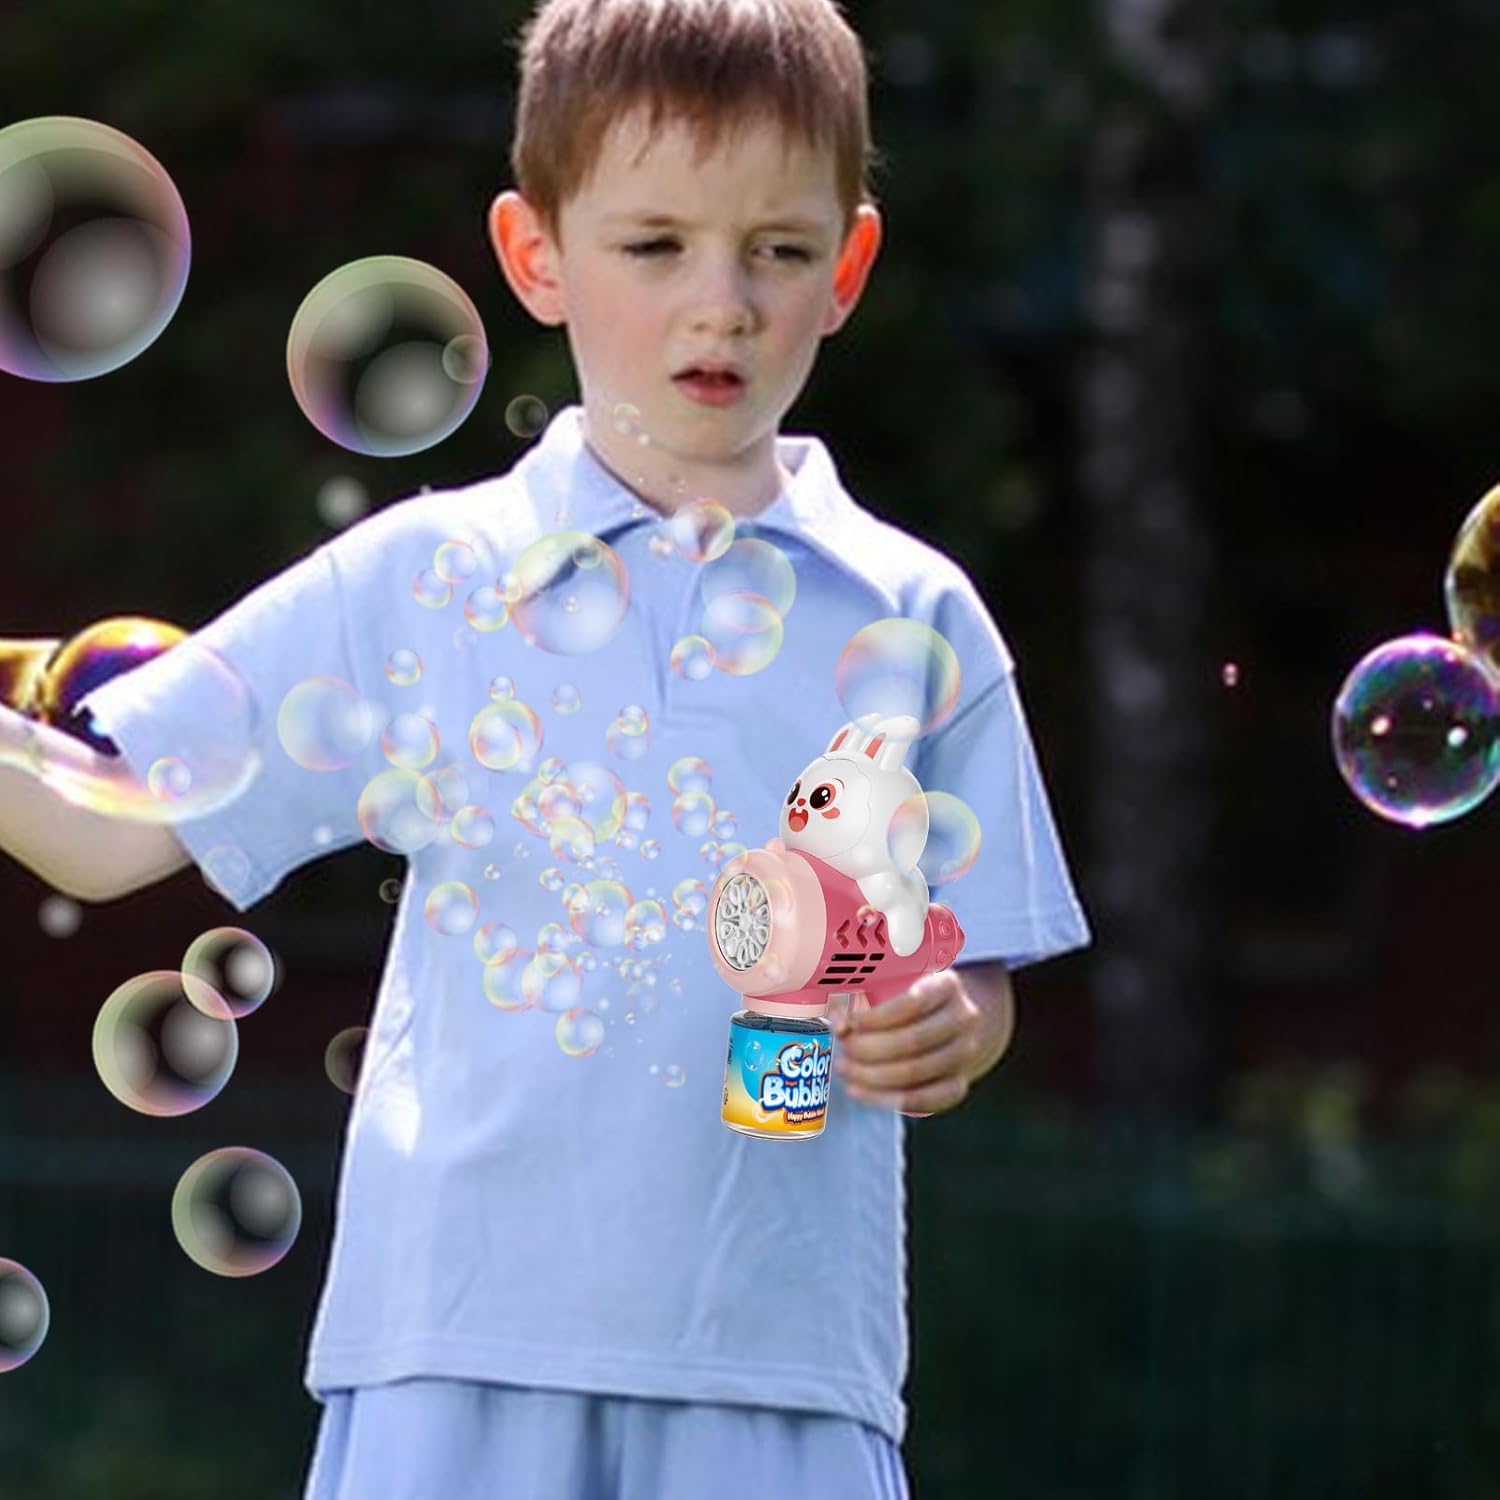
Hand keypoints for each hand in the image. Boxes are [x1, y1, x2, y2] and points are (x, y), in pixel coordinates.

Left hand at [829, 966, 1013, 1117]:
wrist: (955, 1022)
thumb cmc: (912, 1000)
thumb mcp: (895, 985)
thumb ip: (863, 997)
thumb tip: (840, 1024)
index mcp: (947, 985)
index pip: (914, 1001)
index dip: (878, 1016)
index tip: (852, 1022)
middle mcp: (963, 1019)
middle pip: (914, 1041)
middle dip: (870, 1048)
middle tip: (844, 1048)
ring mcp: (965, 1054)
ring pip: (916, 1073)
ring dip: (872, 1075)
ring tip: (845, 1069)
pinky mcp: (958, 1085)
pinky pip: (924, 1100)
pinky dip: (887, 1099)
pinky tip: (860, 1091)